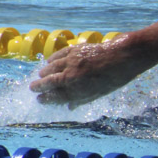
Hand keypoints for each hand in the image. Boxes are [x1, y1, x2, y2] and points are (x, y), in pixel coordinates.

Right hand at [29, 35, 144, 108]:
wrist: (124, 56)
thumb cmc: (115, 78)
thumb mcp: (99, 93)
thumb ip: (82, 99)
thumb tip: (69, 107)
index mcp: (78, 90)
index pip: (55, 97)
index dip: (46, 98)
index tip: (40, 99)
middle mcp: (72, 77)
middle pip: (49, 82)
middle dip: (39, 86)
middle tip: (33, 88)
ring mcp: (72, 62)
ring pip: (51, 68)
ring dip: (43, 73)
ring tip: (40, 76)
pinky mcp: (75, 50)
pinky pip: (58, 55)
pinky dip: (51, 59)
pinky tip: (48, 62)